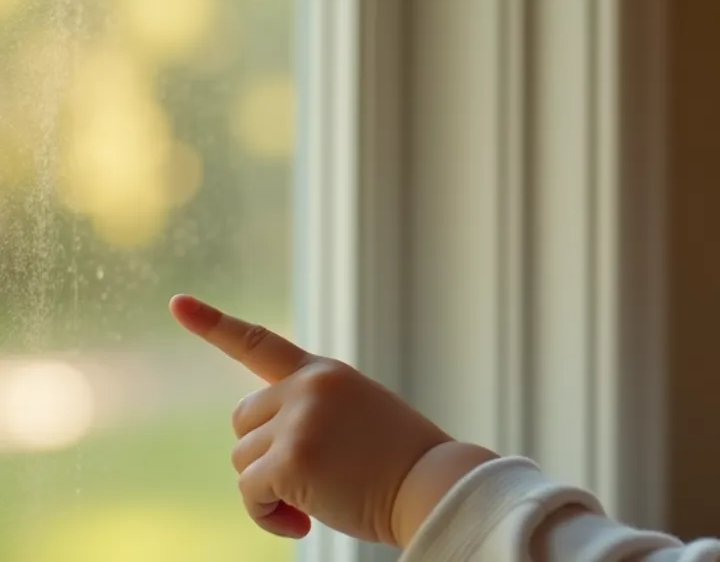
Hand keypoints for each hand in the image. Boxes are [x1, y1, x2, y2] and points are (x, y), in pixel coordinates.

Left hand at [170, 294, 453, 544]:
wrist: (435, 486)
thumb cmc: (403, 465)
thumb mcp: (360, 418)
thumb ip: (313, 416)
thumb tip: (258, 464)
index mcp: (326, 374)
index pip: (260, 343)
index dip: (214, 324)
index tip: (178, 304)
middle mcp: (307, 389)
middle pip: (242, 423)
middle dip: (264, 455)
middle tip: (305, 483)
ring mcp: (298, 422)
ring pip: (242, 461)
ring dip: (268, 490)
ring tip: (314, 504)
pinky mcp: (290, 461)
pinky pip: (250, 494)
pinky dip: (267, 516)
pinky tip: (303, 523)